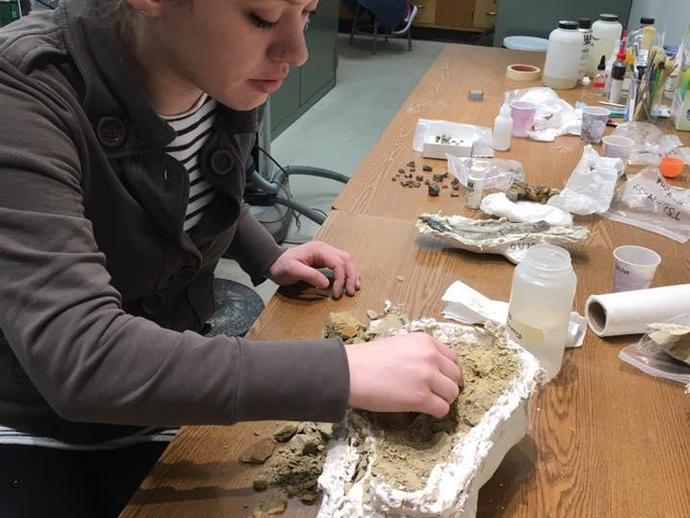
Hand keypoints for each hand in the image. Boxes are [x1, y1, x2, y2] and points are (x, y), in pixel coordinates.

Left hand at [266, 241, 360, 298]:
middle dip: (351, 276)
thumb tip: (327, 284)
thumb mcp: (292, 271)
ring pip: (347, 260)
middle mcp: (325, 249)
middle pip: (346, 260)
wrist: (274, 263)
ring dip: (352, 274)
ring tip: (354, 288)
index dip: (341, 279)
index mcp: (318, 249)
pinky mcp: (325, 259)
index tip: (336, 293)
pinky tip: (349, 282)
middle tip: (350, 292)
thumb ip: (310, 275)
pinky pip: (342, 264)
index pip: (338, 263)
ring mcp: (326, 253)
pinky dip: (348, 273)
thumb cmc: (281, 267)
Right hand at [345, 333, 463, 417]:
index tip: (443, 380)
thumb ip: (420, 353)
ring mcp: (427, 377)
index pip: (453, 358)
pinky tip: (422, 409)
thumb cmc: (368, 359)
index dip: (449, 372)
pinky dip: (435, 412)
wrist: (350, 372)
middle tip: (435, 394)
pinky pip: (442, 409)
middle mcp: (430, 356)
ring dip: (442, 400)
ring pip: (452, 394)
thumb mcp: (399, 344)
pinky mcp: (421, 398)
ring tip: (426, 402)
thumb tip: (434, 369)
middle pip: (456, 377)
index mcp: (425, 341)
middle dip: (448, 387)